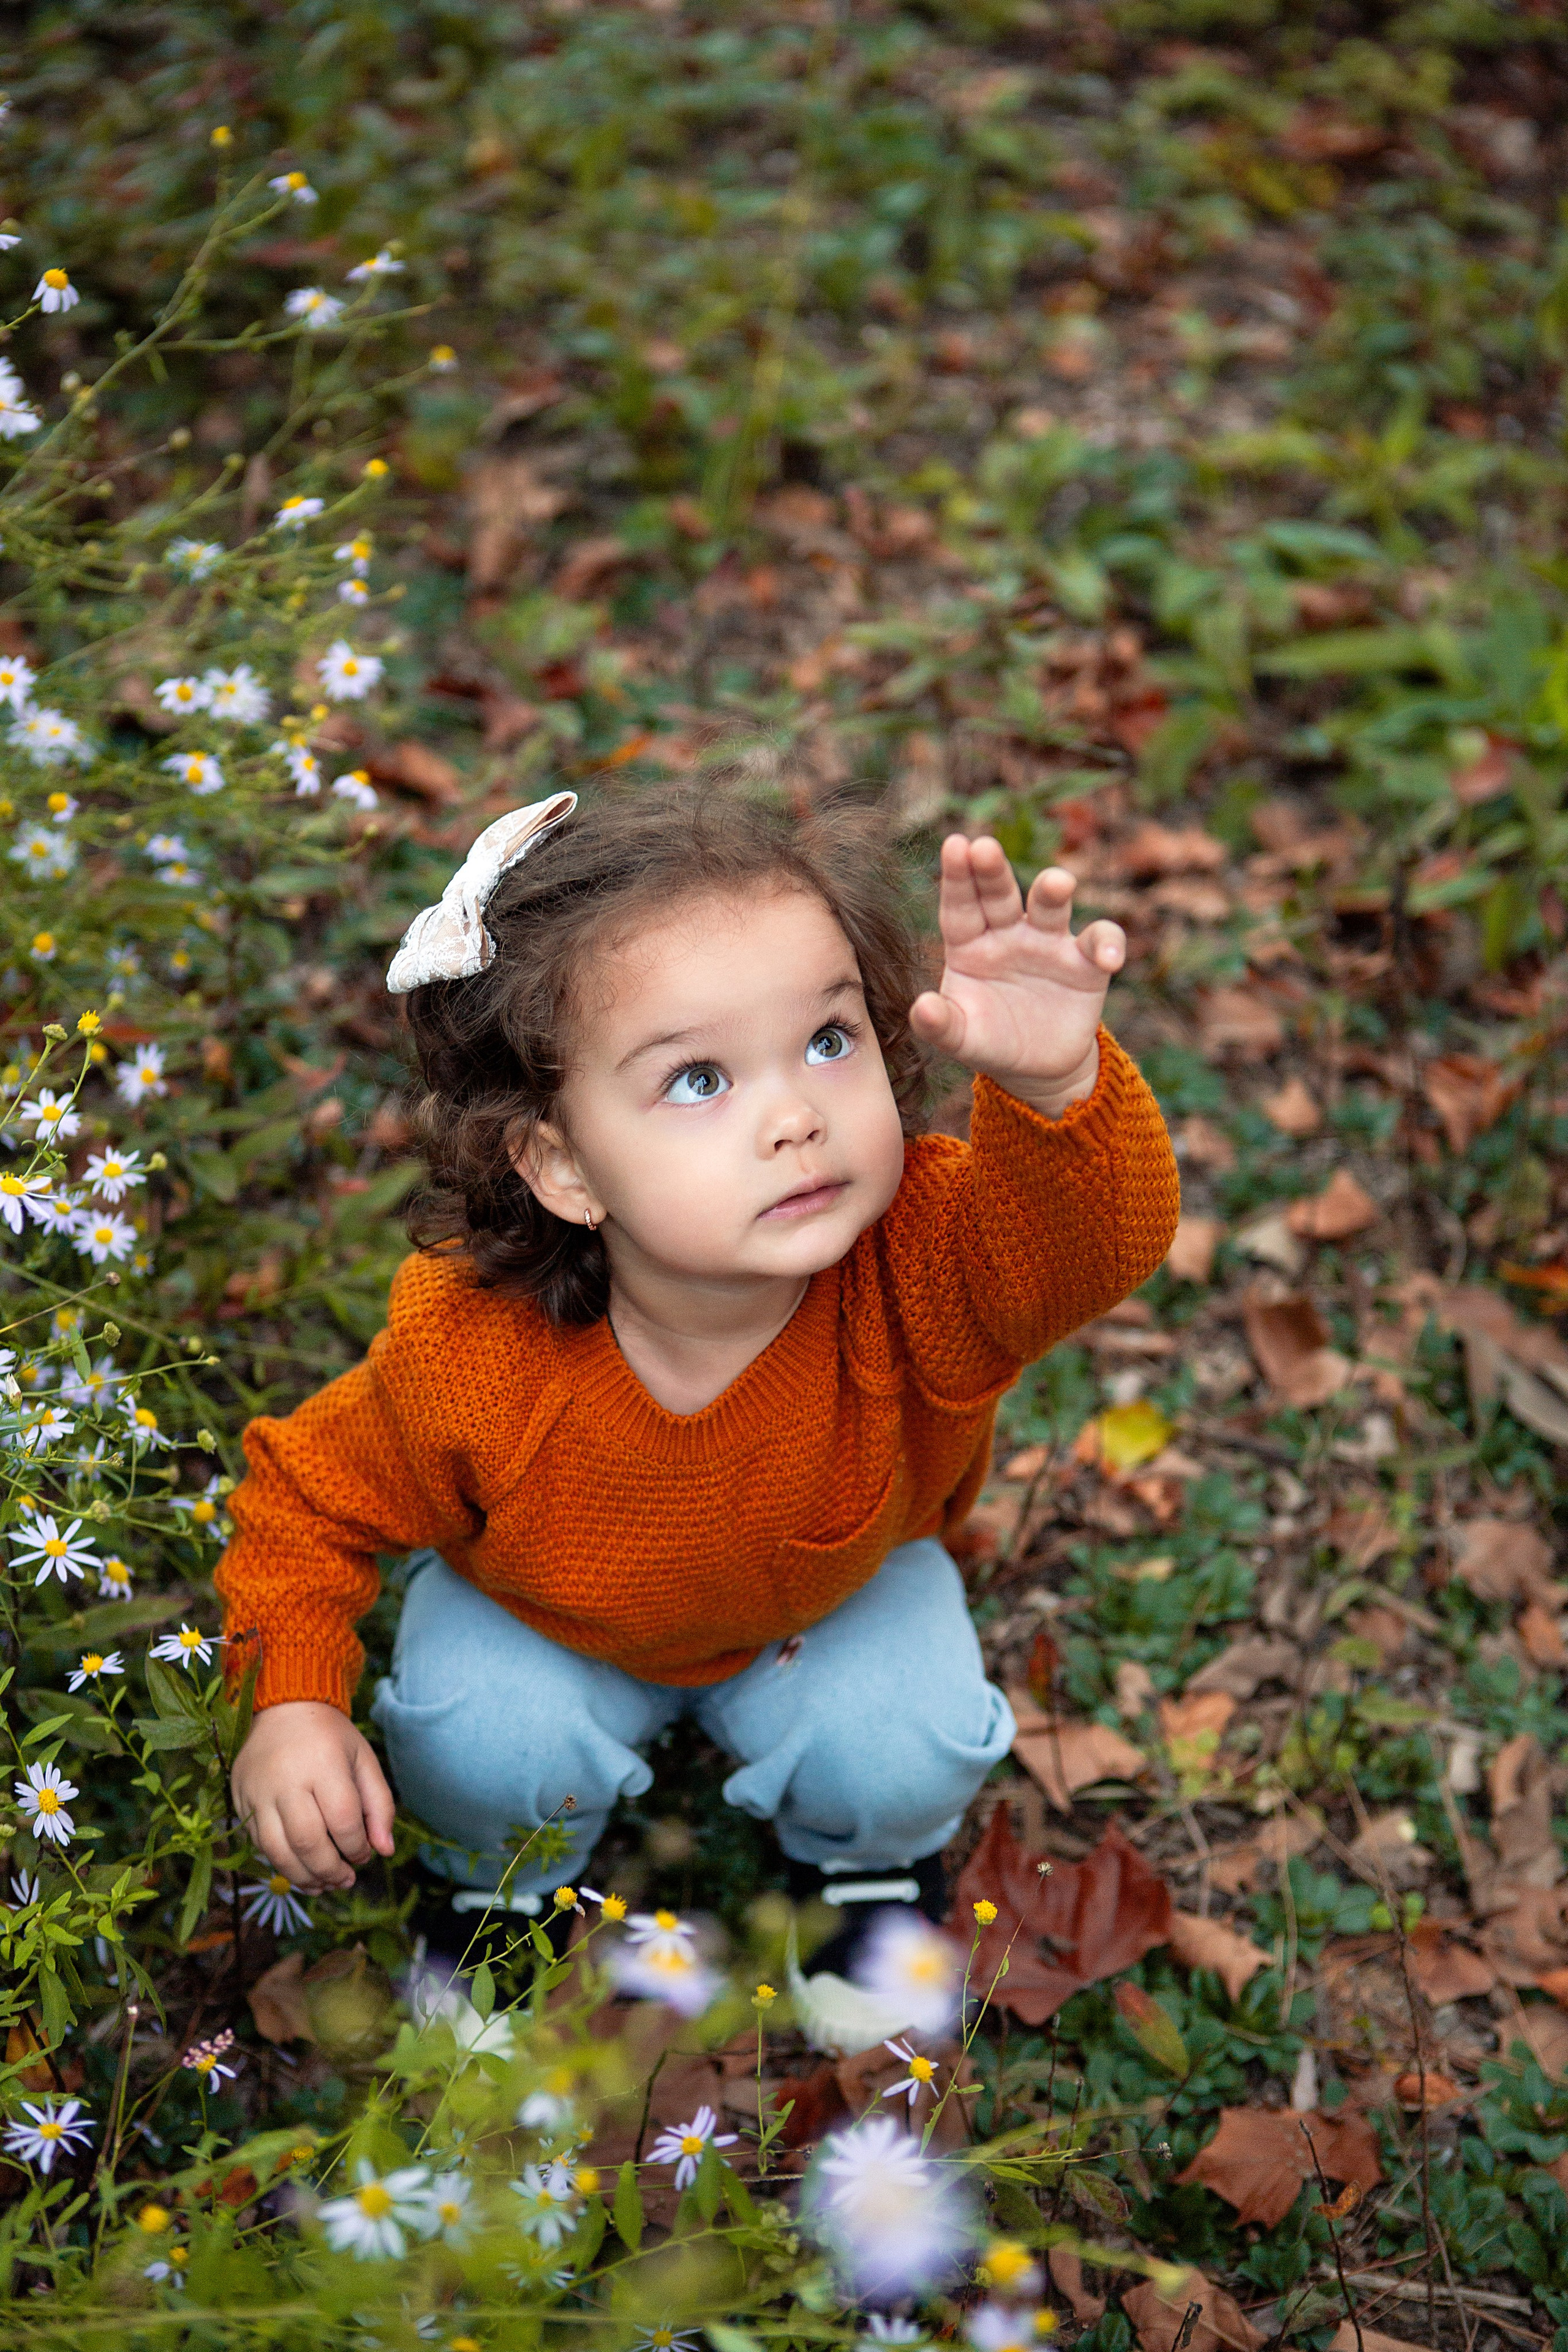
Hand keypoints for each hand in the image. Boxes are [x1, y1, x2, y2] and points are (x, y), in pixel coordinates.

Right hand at [231, 1700, 395, 1891]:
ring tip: (324, 1884)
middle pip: (308, 1841)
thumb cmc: (329, 1737)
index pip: (343, 1819)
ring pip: (278, 1851)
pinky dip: (280, 1864)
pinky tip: (300, 1871)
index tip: (365, 1854)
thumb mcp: (363, 1759)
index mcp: (324, 1763)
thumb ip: (380, 1804)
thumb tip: (385, 1850)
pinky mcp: (239, 1801)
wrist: (283, 1709)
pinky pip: (258, 1844)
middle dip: (330, 1870)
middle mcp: (287, 1779)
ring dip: (303, 1877)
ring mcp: (258, 1792)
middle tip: (346, 1880)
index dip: (357, 1847)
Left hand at [908, 836, 1125, 1116]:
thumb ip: (939, 1025)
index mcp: (969, 944)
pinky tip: (1108, 959)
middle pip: (999, 894)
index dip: (956, 878)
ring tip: (1058, 884)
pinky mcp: (1085, 962)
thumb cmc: (990, 1042)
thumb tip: (921, 1008)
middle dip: (993, 871)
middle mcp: (1007, 933)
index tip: (954, 846)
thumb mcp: (962, 1039)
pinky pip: (1100, 940)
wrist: (1038, 1068)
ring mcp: (1048, 942)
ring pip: (1049, 906)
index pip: (960, 907)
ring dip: (1053, 892)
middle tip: (984, 847)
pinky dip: (1107, 944)